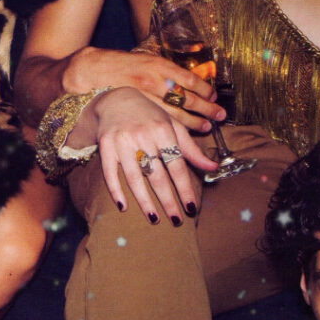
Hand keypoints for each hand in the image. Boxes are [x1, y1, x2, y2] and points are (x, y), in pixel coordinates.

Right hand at [64, 46, 226, 131]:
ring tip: (207, 127)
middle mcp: (152, 81)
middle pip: (185, 99)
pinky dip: (173, 127)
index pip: (188, 80)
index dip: (204, 90)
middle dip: (206, 109)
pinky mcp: (134, 112)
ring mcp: (143, 97)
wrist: (94, 70)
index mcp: (159, 66)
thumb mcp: (149, 61)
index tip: (215, 97)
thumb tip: (195, 83)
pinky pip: (158, 121)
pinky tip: (182, 134)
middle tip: (220, 115)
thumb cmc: (125, 66)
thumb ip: (170, 72)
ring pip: (173, 114)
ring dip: (193, 122)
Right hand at [78, 87, 216, 223]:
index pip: (177, 165)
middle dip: (168, 200)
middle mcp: (144, 136)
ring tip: (154, 218)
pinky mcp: (106, 145)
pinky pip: (110, 173)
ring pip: (135, 178)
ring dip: (144, 201)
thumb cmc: (150, 116)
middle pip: (157, 175)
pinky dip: (115, 190)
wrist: (116, 99)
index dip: (184, 188)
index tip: (191, 207)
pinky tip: (123, 206)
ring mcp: (123, 141)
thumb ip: (191, 149)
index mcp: (164, 131)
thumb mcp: (173, 126)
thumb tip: (213, 167)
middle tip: (176, 220)